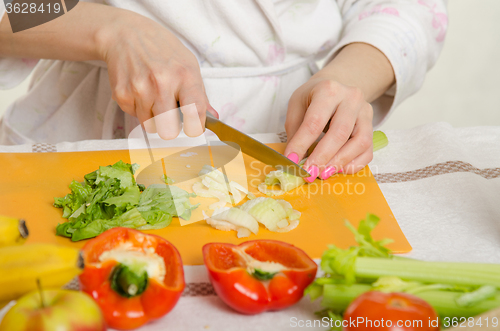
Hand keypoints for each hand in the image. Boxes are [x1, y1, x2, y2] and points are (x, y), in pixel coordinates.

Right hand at [97, 12, 217, 138]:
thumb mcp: (188, 64)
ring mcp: (140, 90)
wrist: (126, 33)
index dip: (195, 127)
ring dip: (153, 117)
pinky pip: (134, 116)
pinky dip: (138, 109)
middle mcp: (162, 83)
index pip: (195, 114)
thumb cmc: (161, 49)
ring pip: (150, 126)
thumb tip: (212, 118)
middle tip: (170, 115)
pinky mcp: (122, 94)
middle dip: (170, 127)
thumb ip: (200, 95)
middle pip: (168, 131)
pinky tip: (140, 91)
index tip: (193, 127)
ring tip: (153, 96)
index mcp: (184, 76)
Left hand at [284, 43, 394, 181]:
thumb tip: (294, 159)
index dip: (301, 144)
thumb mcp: (298, 105)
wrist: (337, 87)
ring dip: (340, 162)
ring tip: (323, 174)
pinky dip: (354, 164)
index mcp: (328, 90)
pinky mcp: (372, 126)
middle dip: (322, 157)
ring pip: (359, 142)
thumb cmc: (313, 98)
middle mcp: (351, 98)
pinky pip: (368, 150)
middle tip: (309, 173)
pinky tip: (338, 170)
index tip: (291, 160)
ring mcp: (365, 112)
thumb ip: (295, 131)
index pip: (314, 121)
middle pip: (339, 133)